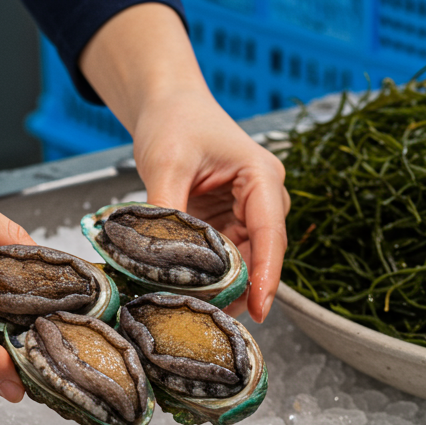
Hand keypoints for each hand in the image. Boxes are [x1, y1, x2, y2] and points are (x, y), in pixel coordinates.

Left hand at [79, 4, 289, 321]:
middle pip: (260, 254)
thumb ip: (165, 208)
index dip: (267, 274)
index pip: (270, 233)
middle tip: (215, 319)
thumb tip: (156, 257)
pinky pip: (224, 257)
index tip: (262, 309)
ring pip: (243, 261)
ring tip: (200, 311)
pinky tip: (192, 292)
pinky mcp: (228, 222)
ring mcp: (247, 212)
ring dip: (224, 285)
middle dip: (242, 288)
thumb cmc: (174, 121)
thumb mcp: (166, 162)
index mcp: (262, 176)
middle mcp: (264, 197)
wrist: (167, 104)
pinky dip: (209, 274)